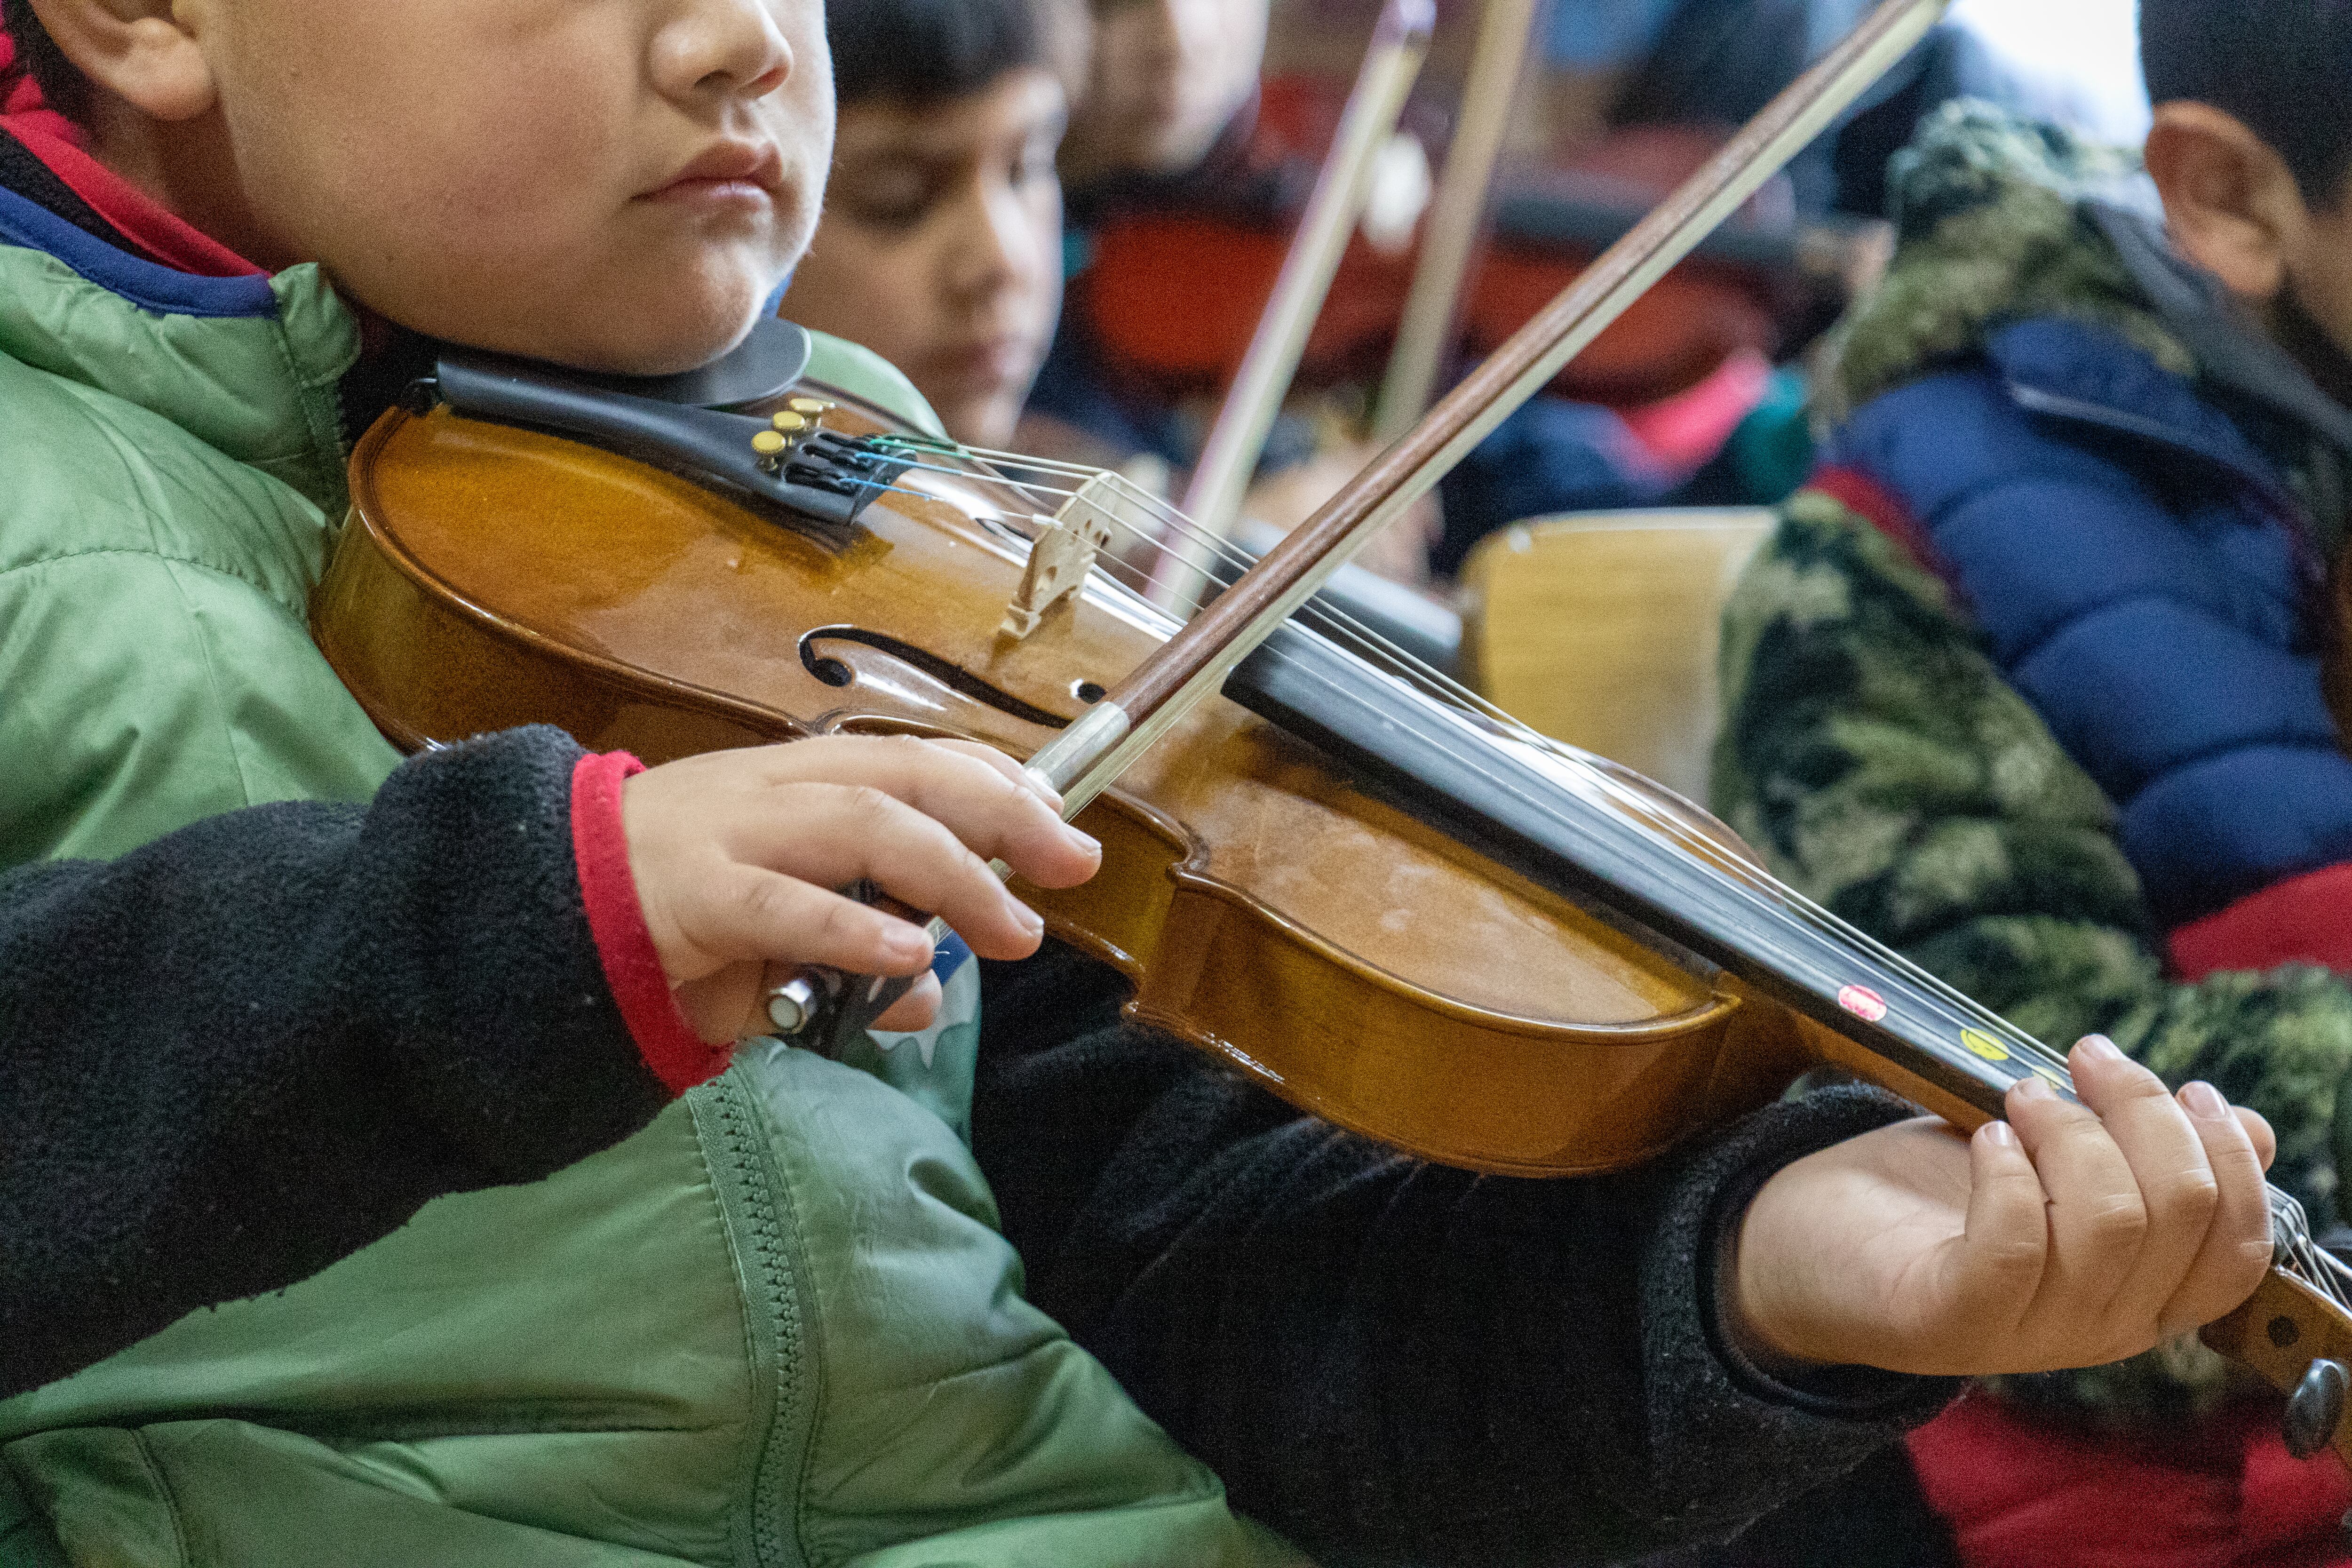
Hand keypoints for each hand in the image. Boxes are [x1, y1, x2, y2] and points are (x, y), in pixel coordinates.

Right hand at [620, 736, 1099, 1041]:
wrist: (540, 906)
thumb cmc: (672, 910)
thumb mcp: (784, 935)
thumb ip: (860, 960)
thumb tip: (933, 992)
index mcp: (800, 781)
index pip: (915, 760)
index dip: (994, 779)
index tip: (1058, 817)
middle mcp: (775, 790)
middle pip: (906, 776)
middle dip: (1001, 812)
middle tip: (1070, 864)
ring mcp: (732, 835)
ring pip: (860, 825)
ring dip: (951, 875)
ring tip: (1011, 930)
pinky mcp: (691, 895)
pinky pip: (782, 907)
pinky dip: (851, 928)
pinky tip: (908, 955)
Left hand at [1728, 1036, 2277, 1376]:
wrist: (1800, 1249)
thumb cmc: (1932, 1198)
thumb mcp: (2050, 1165)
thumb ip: (2140, 1154)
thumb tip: (2247, 1128)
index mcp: (2140, 1296)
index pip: (2239, 1248)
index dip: (2230, 1160)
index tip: (2189, 1087)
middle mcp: (2100, 1328)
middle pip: (2182, 1215)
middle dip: (2146, 1114)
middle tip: (2087, 1060)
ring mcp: (2028, 1334)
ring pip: (2111, 1224)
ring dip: (2071, 1133)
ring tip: (2021, 1098)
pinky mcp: (1950, 1320)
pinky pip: (2015, 1246)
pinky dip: (2007, 1173)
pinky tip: (1986, 1138)